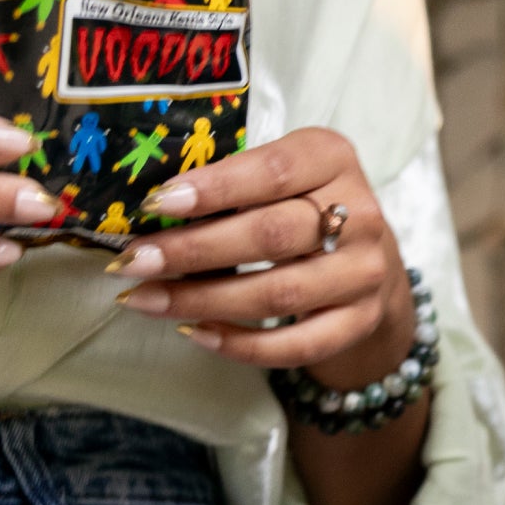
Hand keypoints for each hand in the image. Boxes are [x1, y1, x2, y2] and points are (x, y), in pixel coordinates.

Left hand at [108, 126, 417, 390]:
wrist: (369, 263)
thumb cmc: (303, 208)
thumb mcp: (281, 175)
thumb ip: (234, 182)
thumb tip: (154, 210)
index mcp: (332, 159)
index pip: (273, 171)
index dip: (214, 188)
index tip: (157, 203)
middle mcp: (359, 215)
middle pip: (271, 236)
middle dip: (194, 251)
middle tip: (135, 261)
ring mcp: (364, 274)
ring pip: (278, 294)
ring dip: (204, 300)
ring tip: (146, 300)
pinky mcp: (360, 322)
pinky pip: (297, 345)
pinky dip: (241, 344)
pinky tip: (196, 333)